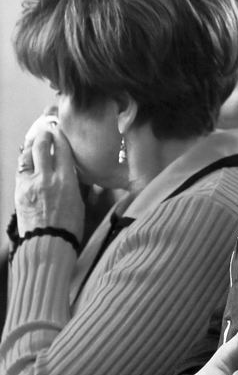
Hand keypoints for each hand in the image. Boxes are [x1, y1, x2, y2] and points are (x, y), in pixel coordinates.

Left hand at [16, 113, 83, 240]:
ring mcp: (30, 183)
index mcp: (66, 180)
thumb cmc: (69, 227)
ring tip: (35, 140)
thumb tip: (74, 173)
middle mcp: (47, 177)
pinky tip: (27, 158)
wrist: (48, 244)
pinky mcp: (19, 191)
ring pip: (28, 155)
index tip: (60, 131)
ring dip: (32, 145)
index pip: (62, 149)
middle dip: (44, 135)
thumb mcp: (79, 202)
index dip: (60, 137)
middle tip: (47, 130)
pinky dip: (25, 161)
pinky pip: (21, 170)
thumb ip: (75, 183)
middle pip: (42, 146)